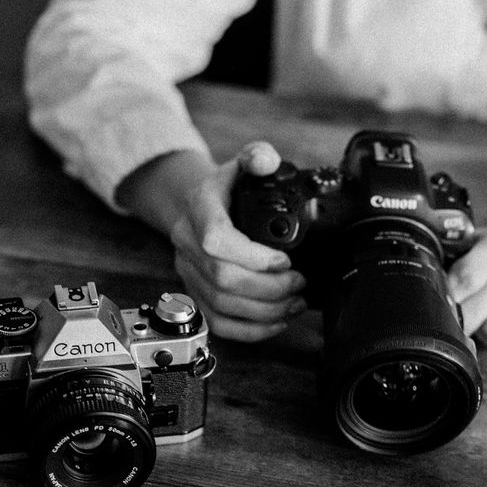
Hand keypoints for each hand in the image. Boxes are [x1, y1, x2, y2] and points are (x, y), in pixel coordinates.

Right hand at [116, 142, 306, 340]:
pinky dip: (250, 330)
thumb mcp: (243, 163)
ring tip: (295, 302)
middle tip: (299, 283)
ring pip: (220, 305)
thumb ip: (258, 156)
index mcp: (199, 207)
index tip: (285, 259)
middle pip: (222, 278)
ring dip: (265, 311)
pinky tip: (277, 322)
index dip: (254, 257)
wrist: (200, 206)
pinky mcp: (195, 293)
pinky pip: (217, 323)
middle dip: (269, 288)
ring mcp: (188, 271)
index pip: (216, 239)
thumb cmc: (228, 188)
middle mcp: (186, 241)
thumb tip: (265, 160)